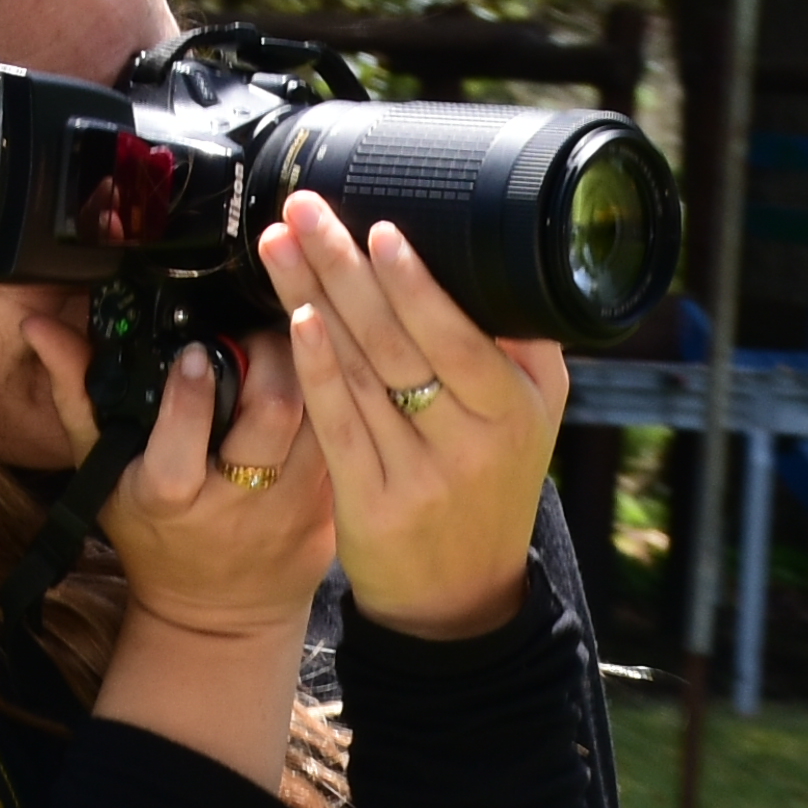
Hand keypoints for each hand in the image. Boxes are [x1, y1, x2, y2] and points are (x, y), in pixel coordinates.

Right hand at [87, 331, 331, 788]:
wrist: (219, 617)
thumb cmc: (153, 533)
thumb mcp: (103, 474)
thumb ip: (76, 395)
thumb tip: (40, 326)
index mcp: (170, 498)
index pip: (181, 443)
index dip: (190, 391)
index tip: (195, 351)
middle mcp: (235, 506)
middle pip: (270, 416)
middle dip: (269, 356)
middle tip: (261, 325)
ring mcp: (291, 509)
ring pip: (319, 419)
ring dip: (311, 367)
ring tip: (298, 337)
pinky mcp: (330, 512)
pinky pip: (342, 438)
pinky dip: (336, 397)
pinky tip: (328, 370)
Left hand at [269, 194, 565, 639]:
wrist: (463, 595)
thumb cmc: (487, 484)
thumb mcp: (528, 417)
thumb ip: (509, 346)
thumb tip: (473, 254)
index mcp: (520, 406)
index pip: (460, 332)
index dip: (415, 280)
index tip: (377, 226)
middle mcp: (477, 440)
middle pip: (400, 340)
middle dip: (346, 267)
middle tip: (304, 212)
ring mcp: (423, 476)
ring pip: (361, 372)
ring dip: (313, 298)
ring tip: (279, 246)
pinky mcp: (374, 506)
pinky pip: (339, 424)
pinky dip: (315, 368)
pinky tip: (292, 321)